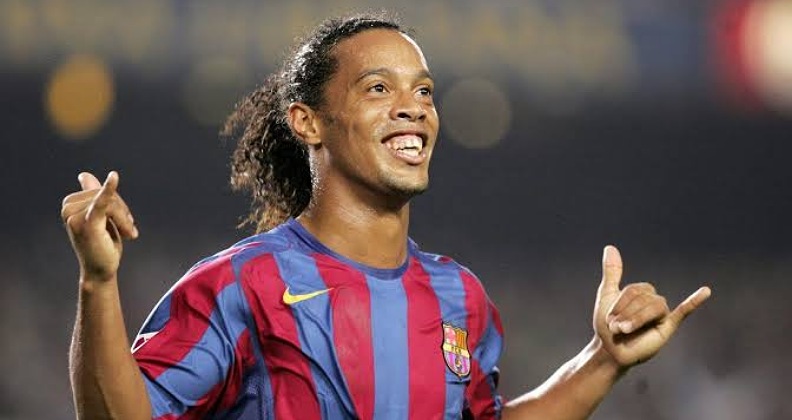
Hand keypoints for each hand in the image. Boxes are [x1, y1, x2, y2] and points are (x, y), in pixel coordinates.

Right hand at [61, 171, 138, 281]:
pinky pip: (102, 202)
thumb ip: (92, 195)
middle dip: (123, 212)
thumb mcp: (99, 217)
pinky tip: (114, 177)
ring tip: (128, 234)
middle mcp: (68, 207)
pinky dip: (109, 190)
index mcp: (70, 203)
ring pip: (113, 202)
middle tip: (129, 231)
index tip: (123, 221)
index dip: (118, 204)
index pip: (101, 190)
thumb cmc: (101, 244)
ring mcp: (75, 215)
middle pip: (108, 194)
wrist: (101, 270)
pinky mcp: (88, 223)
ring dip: (126, 220)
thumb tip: (84, 175)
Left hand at [593, 246, 710, 368]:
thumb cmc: (608, 325)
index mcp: (641, 292)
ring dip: (637, 318)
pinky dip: (694, 301)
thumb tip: (610, 247)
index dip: (619, 304)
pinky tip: (705, 291)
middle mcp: (653, 300)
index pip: (634, 290)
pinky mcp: (668, 326)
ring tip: (623, 330)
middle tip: (615, 328)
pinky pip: (683, 311)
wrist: (611, 351)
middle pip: (643, 298)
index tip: (608, 319)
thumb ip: (612, 272)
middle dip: (625, 313)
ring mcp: (661, 313)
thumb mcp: (607, 294)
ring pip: (655, 306)